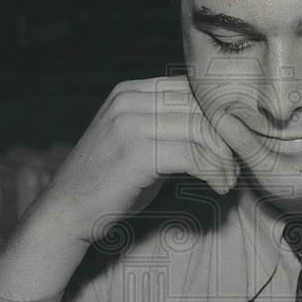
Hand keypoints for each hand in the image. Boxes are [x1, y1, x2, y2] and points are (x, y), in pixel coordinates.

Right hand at [0, 76, 237, 300]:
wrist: (65, 213)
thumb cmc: (108, 184)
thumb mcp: (137, 142)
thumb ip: (168, 125)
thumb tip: (218, 125)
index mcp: (131, 91)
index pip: (193, 89)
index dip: (220, 117)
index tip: (232, 146)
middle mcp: (130, 99)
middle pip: (201, 107)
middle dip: (227, 139)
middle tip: (235, 168)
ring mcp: (131, 123)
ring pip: (202, 130)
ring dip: (224, 159)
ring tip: (227, 181)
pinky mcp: (136, 153)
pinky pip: (194, 155)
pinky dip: (214, 172)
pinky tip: (218, 187)